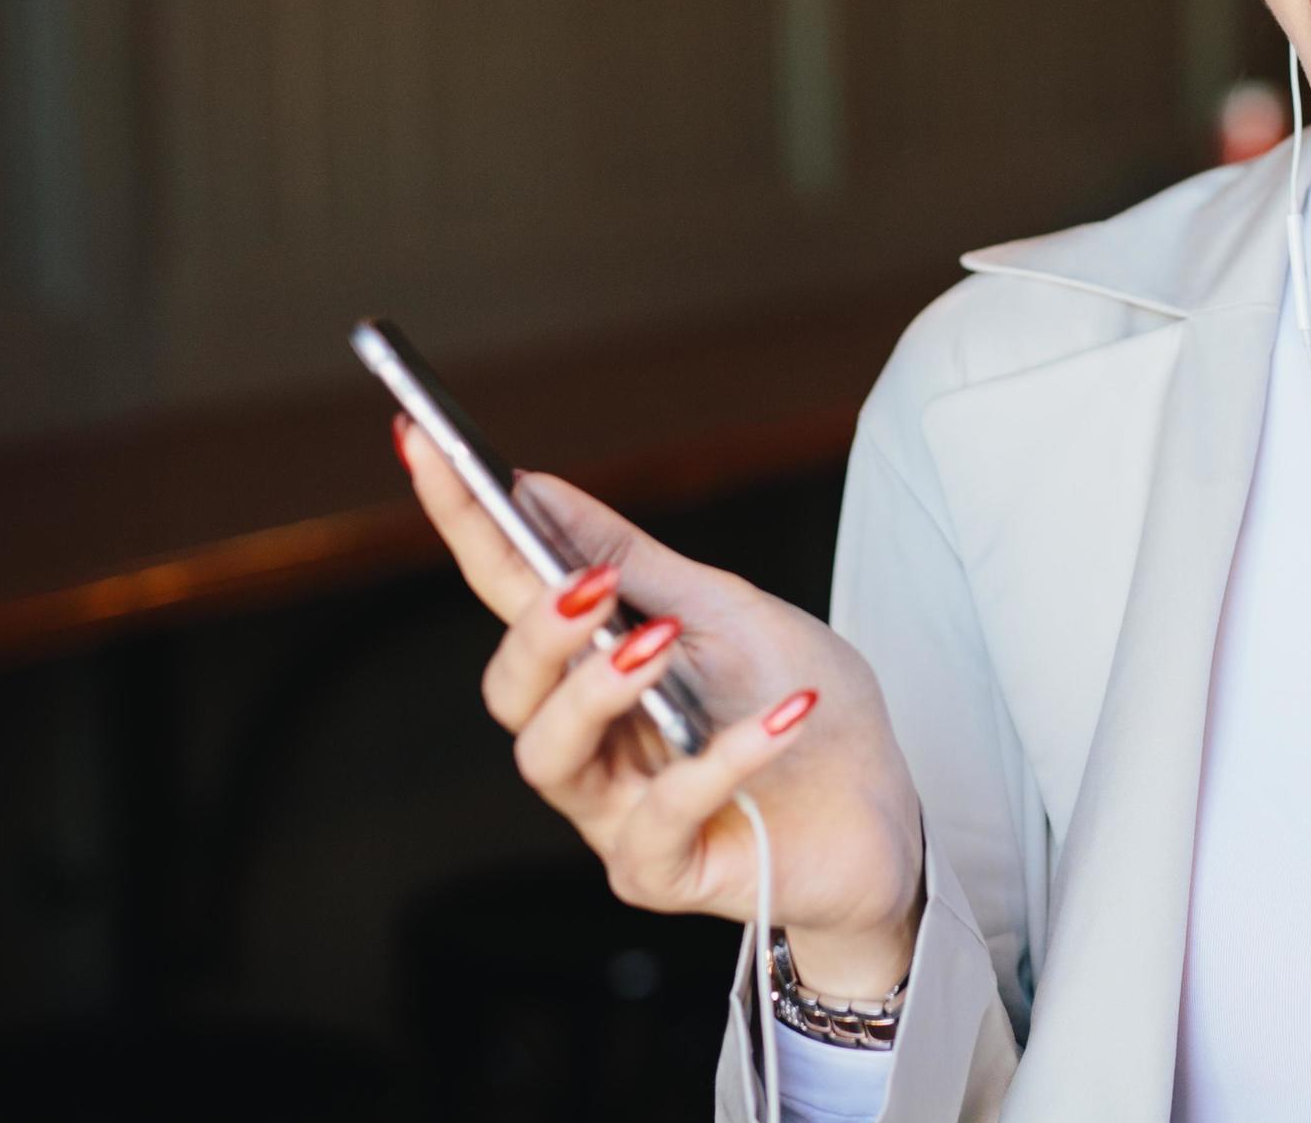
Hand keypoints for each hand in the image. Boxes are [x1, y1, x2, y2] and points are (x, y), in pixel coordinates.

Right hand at [395, 415, 926, 993]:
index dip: (461, 519)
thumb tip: (536, 487)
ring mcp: (614, 812)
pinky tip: (781, 717)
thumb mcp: (727, 612)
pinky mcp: (662, 872)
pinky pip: (658, 819)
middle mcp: (588, 740)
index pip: (508, 589)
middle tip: (587, 585)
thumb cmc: (805, 707)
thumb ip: (635, 562)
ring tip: (659, 644)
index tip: (424, 439)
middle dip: (535, 630)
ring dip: (596, 692)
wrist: (886, 811)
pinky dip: (718, 761)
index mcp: (592, 665)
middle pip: (509, 689)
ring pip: (549, 756)